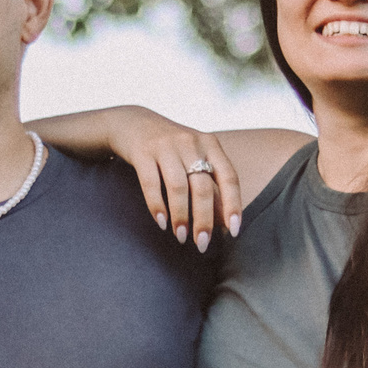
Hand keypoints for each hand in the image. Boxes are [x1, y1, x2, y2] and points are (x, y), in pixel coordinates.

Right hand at [109, 108, 245, 251]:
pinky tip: (161, 223)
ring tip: (180, 237)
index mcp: (210, 144)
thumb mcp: (195, 157)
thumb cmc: (171, 149)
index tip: (234, 231)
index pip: (229, 177)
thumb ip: (210, 185)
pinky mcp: (143, 151)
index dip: (233, 205)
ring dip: (180, 216)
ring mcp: (166, 146)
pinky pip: (151, 183)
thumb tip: (225, 223)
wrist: (133, 123)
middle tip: (202, 244)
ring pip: (178, 187)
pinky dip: (157, 206)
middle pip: (202, 187)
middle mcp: (191, 143)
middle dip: (203, 220)